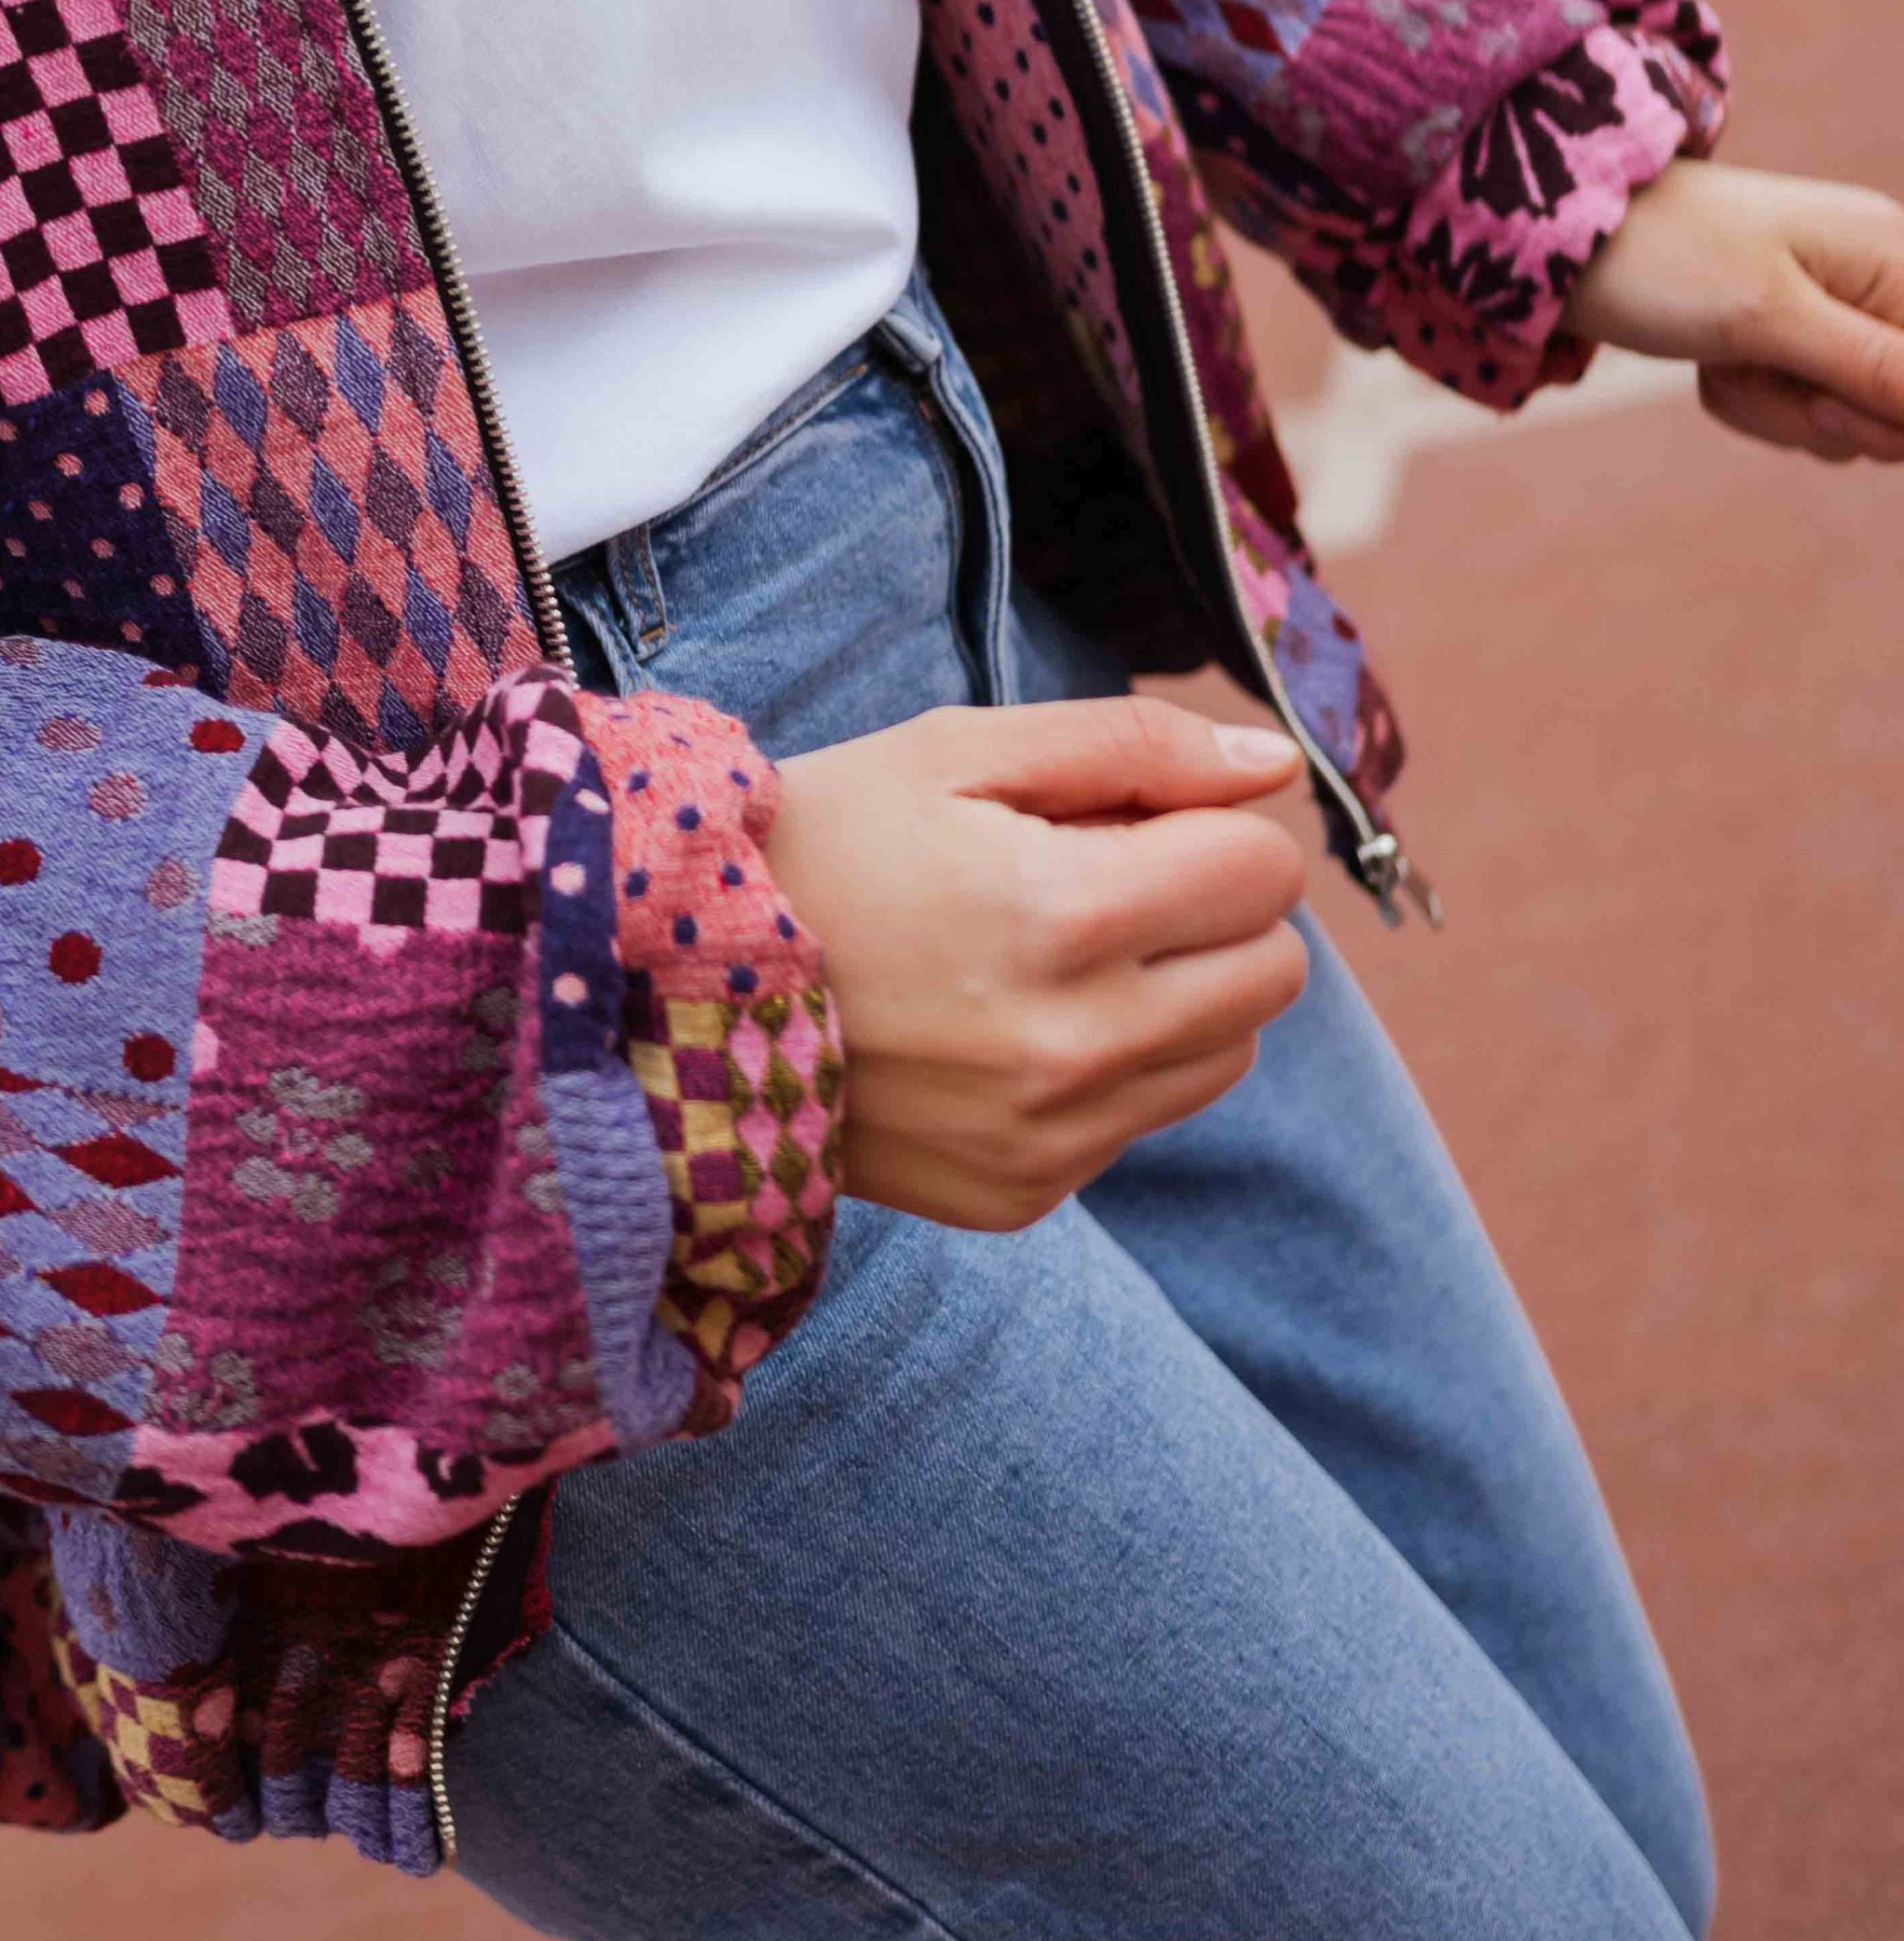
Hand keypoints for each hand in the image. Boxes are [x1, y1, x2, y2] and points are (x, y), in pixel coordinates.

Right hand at [763, 697, 1312, 1234]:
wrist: (665, 992)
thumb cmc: (816, 845)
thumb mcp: (955, 751)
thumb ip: (1130, 746)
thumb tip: (1274, 769)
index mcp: (1064, 915)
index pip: (1263, 874)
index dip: (1210, 828)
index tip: (1130, 820)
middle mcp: (1076, 1044)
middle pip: (1275, 974)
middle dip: (1214, 911)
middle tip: (1103, 883)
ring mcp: (1052, 1135)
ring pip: (1228, 1054)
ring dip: (1176, 995)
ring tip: (1050, 957)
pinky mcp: (1025, 1194)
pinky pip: (1140, 1121)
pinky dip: (1105, 1068)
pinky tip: (1001, 1028)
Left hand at [1561, 158, 1903, 466]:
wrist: (1563, 242)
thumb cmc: (1664, 258)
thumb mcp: (1770, 317)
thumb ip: (1877, 367)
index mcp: (1894, 255)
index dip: (1892, 414)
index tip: (1823, 402)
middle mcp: (1879, 282)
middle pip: (1901, 409)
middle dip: (1826, 414)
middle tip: (1760, 368)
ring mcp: (1838, 314)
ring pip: (1850, 420)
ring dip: (1779, 410)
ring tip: (1724, 357)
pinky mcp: (1794, 342)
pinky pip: (1804, 412)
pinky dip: (1753, 403)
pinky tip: (1712, 365)